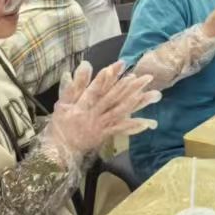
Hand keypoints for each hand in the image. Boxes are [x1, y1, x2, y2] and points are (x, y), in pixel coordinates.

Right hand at [40, 61, 159, 158]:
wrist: (60, 150)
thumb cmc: (61, 123)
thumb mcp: (62, 103)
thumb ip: (74, 85)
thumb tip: (85, 65)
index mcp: (82, 105)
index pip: (96, 88)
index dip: (108, 77)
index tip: (121, 65)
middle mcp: (94, 114)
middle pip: (114, 98)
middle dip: (131, 87)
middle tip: (147, 77)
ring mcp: (101, 125)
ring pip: (121, 112)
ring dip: (138, 103)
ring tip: (153, 95)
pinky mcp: (106, 135)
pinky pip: (120, 130)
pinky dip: (133, 126)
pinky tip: (147, 122)